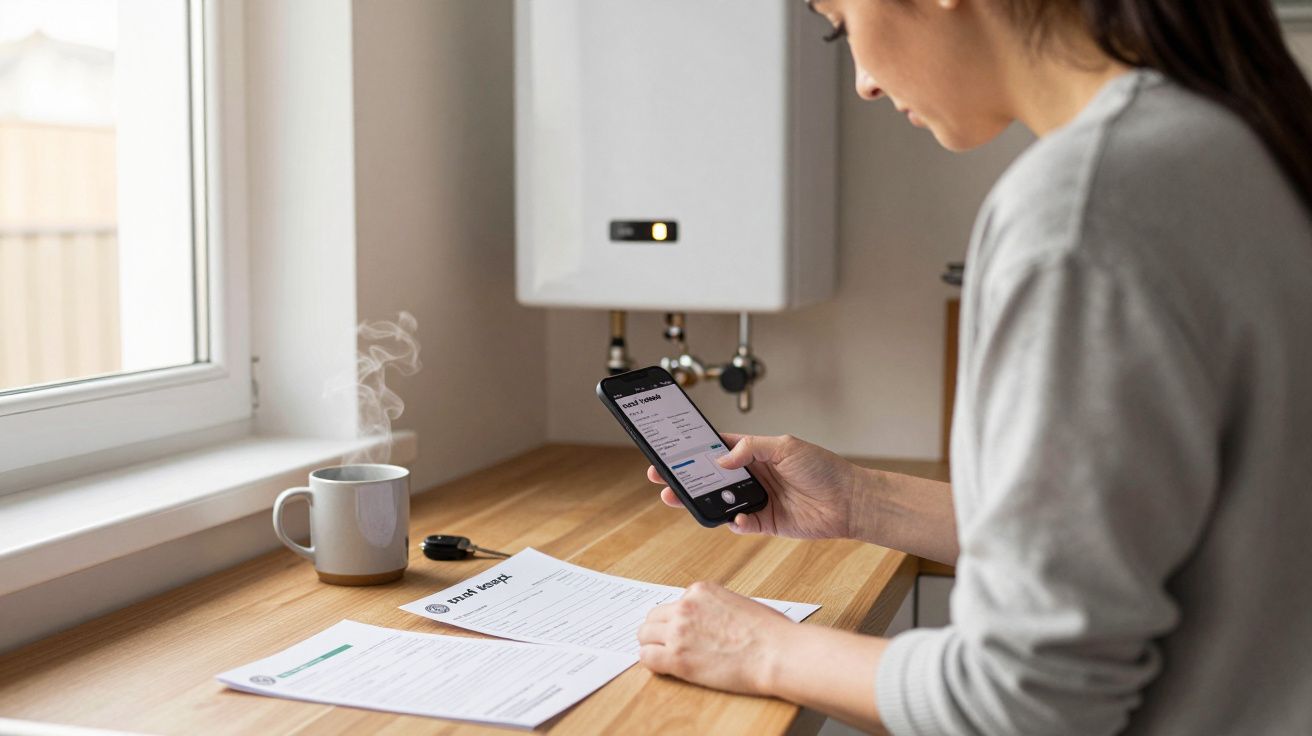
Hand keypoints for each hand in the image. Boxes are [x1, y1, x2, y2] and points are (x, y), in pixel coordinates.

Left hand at [636, 581, 792, 694]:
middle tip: (668, 646)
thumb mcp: (738, 603)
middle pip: (653, 618)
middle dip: (659, 631)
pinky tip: (665, 669)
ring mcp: (678, 632)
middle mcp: (685, 607)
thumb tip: (708, 622)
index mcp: (700, 591)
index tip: (684, 632)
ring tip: (666, 658)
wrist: (776, 653)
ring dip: (653, 646)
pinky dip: (653, 663)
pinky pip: (647, 658)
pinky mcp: (677, 658)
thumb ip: (715, 608)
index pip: (674, 604)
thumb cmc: (769, 632)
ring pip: (645, 636)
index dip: (677, 620)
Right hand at [647, 433, 857, 538]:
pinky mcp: (765, 523)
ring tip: (679, 500)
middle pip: (710, 477)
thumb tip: (721, 458)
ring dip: (700, 502)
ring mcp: (757, 500)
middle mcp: (752, 476)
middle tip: (661, 479)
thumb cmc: (824, 468)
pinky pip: (741, 525)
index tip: (670, 451)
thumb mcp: (786, 446)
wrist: (849, 501)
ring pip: (720, 502)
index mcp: (754, 453)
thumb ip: (751, 448)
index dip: (692, 451)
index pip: (716, 449)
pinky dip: (735, 523)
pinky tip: (738, 519)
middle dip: (684, 478)